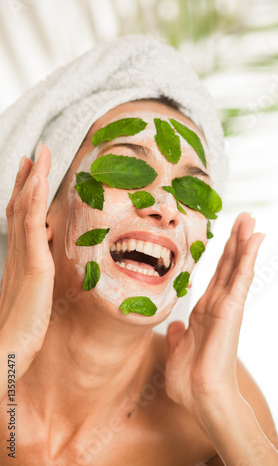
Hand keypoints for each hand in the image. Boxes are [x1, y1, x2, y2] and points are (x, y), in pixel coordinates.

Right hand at [0, 143, 54, 380]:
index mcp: (19, 259)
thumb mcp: (30, 299)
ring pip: (26, 209)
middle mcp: (18, 253)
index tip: (31, 173)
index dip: (24, 195)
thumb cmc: (18, 332)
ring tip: (39, 156)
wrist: (7, 353)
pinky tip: (39, 181)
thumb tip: (39, 270)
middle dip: (28, 179)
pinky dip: (34, 200)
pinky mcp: (33, 265)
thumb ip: (33, 280)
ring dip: (33, 180)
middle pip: (21, 208)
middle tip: (34, 155)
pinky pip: (32, 225)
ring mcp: (24, 256)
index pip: (20, 219)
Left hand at [165, 213, 263, 419]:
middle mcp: (217, 305)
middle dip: (235, 240)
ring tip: (251, 219)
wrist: (200, 397)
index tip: (227, 236)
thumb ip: (177, 336)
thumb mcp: (176, 351)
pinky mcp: (233, 309)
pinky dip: (248, 256)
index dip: (222, 255)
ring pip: (237, 266)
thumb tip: (174, 326)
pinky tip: (255, 239)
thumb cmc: (189, 381)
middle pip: (228, 265)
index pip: (216, 276)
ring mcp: (227, 306)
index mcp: (204, 312)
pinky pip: (241, 277)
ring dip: (244, 241)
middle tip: (244, 217)